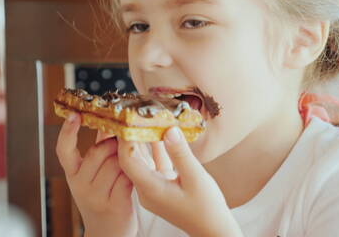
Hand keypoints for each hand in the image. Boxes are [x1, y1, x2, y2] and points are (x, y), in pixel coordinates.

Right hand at [56, 113, 136, 236]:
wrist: (107, 235)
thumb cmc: (103, 198)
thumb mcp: (93, 175)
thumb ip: (99, 149)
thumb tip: (105, 122)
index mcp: (73, 174)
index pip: (63, 150)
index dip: (67, 131)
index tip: (74, 113)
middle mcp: (80, 185)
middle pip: (97, 152)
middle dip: (113, 144)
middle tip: (124, 143)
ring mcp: (96, 196)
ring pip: (115, 163)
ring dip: (126, 159)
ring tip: (131, 161)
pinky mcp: (114, 205)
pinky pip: (126, 178)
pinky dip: (133, 173)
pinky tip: (136, 174)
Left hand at [118, 127, 243, 236]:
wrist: (213, 230)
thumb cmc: (207, 208)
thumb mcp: (196, 178)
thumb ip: (181, 153)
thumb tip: (169, 129)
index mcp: (150, 189)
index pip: (127, 160)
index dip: (125, 139)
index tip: (127, 118)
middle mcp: (146, 189)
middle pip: (132, 158)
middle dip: (133, 135)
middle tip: (134, 113)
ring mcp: (153, 188)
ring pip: (143, 160)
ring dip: (145, 140)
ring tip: (146, 117)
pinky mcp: (162, 186)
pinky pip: (154, 164)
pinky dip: (157, 149)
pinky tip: (161, 132)